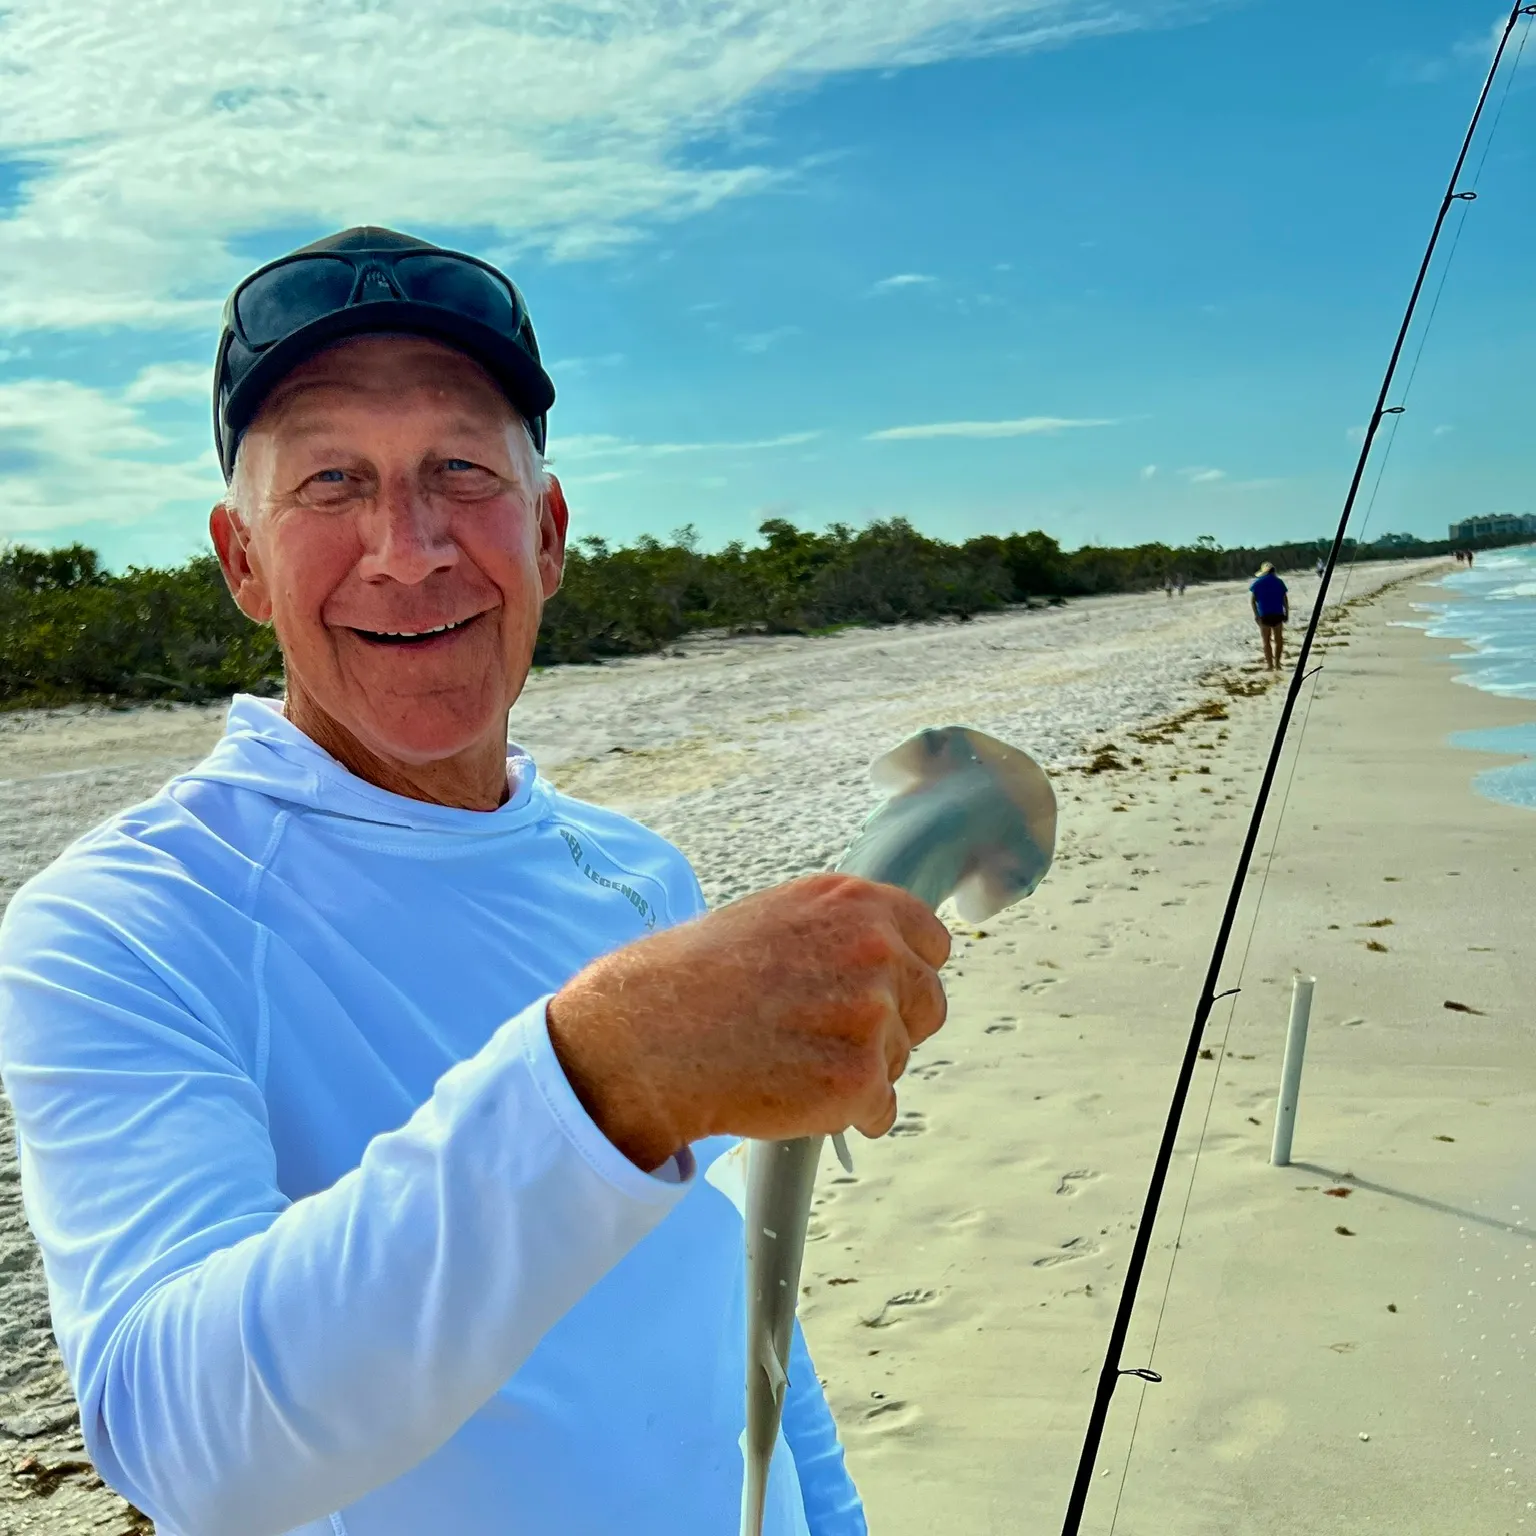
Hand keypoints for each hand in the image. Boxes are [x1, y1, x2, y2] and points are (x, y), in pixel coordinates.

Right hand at [546, 873, 950, 1170]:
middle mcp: (874, 948)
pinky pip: (882, 1108)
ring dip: (862, 1070)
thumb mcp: (776, 917)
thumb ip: (840, 931)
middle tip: (825, 1036)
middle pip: (927, 1003)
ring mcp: (871, 1013)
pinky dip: (848, 1114)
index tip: (875, 993)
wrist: (649, 1034)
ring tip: (792, 1060)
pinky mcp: (860, 1076)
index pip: (931, 942)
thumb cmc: (697, 977)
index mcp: (855, 902)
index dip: (902, 974)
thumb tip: (886, 955)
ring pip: (902, 1058)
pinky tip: (798, 1096)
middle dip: (891, 1026)